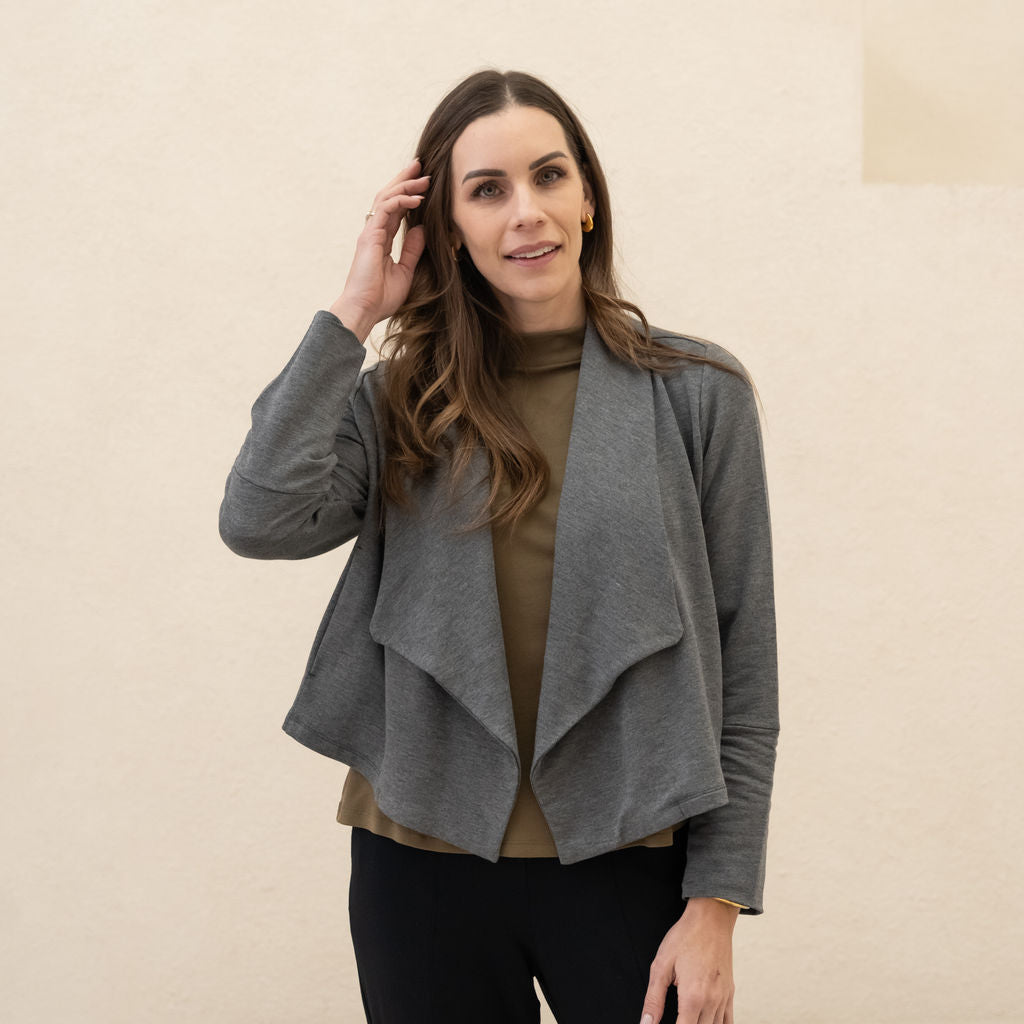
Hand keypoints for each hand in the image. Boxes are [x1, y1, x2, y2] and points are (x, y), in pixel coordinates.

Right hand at [329, 158, 429, 340]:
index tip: (423, 182)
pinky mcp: (369, 236)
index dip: (408, 193)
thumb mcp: (406, 271)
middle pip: (388, 196)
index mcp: (381, 239)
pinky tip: (417, 199)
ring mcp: (370, 232)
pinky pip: (386, 210)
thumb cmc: (381, 298)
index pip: (395, 209)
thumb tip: (423, 229)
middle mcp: (374, 231)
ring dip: (405, 185)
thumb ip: (413, 250)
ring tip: (424, 178)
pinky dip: (401, 200)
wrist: (364, 310)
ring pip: (386, 198)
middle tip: (421, 165)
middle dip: (404, 179)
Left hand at [638, 898, 736, 1023]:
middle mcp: (712, 1001)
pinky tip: (707, 1022)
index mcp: (693, 997)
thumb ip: (653, 999)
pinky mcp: (730, 993)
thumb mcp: (661, 965)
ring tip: (686, 1018)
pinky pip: (729, 1021)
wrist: (711, 918)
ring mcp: (724, 998)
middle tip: (675, 1018)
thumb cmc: (686, 937)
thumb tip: (646, 1023)